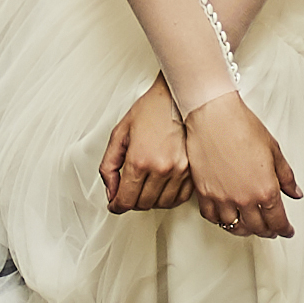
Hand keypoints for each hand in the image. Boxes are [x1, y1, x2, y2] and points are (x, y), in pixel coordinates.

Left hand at [102, 84, 193, 213]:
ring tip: (145, 189)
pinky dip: (169, 198)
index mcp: (140, 160)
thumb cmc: (151, 109)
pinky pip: (180, 198)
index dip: (116, 206)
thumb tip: (110, 190)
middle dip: (131, 202)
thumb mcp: (120, 134)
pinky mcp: (193, 170)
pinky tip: (162, 189)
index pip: (125, 200)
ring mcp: (180, 171)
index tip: (115, 205)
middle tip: (128, 192)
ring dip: (151, 201)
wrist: (178, 96)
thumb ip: (109, 165)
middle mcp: (161, 168)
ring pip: (162, 204)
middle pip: (143, 205)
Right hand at [181, 96, 299, 240]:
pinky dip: (220, 220)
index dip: (284, 229)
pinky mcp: (204, 192)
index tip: (287, 230)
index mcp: (266, 189)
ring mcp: (222, 197)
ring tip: (249, 226)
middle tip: (271, 230)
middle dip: (267, 231)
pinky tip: (226, 216)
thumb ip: (286, 177)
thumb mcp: (274, 151)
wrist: (214, 116)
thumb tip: (295, 192)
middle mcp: (244, 198)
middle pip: (258, 227)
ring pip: (234, 226)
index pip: (278, 221)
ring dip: (244, 229)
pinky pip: (212, 216)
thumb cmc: (242, 127)